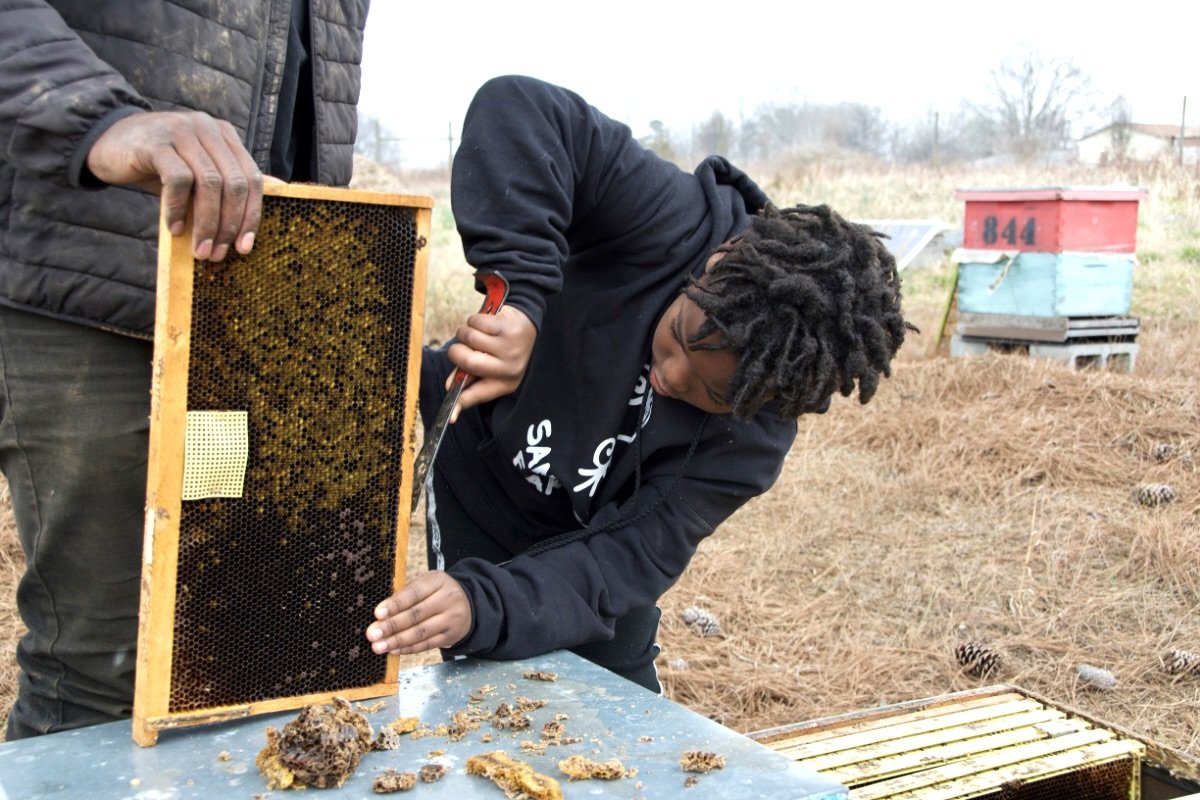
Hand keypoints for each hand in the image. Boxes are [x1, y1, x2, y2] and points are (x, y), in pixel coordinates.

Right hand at [85, 110, 264, 261]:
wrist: (106, 143)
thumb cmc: (158, 164)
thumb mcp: (196, 172)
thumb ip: (224, 184)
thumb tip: (260, 209)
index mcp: (224, 134)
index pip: (252, 177)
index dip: (251, 215)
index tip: (244, 247)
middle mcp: (207, 128)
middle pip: (234, 183)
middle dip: (229, 224)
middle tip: (218, 254)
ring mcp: (182, 131)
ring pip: (210, 183)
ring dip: (207, 223)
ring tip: (200, 249)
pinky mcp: (156, 142)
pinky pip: (178, 180)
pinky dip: (178, 209)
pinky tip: (174, 228)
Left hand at [365, 571, 471, 654]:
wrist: (469, 605)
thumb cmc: (437, 592)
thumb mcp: (426, 583)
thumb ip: (405, 594)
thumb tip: (379, 614)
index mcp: (438, 581)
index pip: (414, 593)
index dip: (395, 604)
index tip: (377, 613)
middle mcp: (447, 599)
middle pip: (416, 615)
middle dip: (391, 626)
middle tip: (372, 634)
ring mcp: (451, 619)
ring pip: (421, 632)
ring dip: (396, 641)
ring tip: (378, 646)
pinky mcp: (450, 636)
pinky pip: (426, 644)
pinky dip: (408, 648)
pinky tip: (393, 650)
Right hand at [446, 304, 535, 420]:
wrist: (528, 325)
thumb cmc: (504, 348)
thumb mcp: (493, 366)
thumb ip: (469, 375)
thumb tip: (448, 386)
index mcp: (504, 384)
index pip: (478, 396)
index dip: (460, 405)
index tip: (451, 417)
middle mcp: (509, 369)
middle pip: (467, 362)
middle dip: (455, 351)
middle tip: (460, 347)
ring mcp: (510, 348)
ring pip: (469, 338)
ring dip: (464, 332)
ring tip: (477, 333)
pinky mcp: (508, 328)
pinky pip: (476, 322)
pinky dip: (474, 320)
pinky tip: (486, 323)